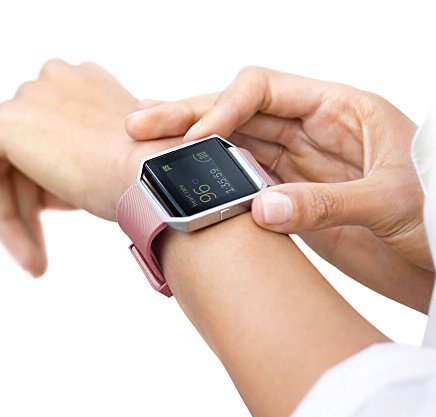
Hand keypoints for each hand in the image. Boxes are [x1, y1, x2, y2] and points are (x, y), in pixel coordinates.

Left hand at [0, 60, 170, 276]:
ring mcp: (30, 98)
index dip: (51, 182)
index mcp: (85, 83)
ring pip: (5, 168)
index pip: (53, 135)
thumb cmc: (150, 177)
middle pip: (26, 153)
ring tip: (34, 263)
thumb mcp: (119, 160)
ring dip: (16, 220)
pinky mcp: (5, 123)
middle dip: (31, 208)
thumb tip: (62, 182)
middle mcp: (54, 80)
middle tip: (39, 257)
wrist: (155, 176)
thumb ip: (87, 157)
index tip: (55, 215)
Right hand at [125, 67, 433, 311]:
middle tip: (141, 124)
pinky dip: (217, 187)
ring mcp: (300, 170)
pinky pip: (247, 188)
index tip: (196, 137)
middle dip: (188, 116)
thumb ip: (326, 202)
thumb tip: (262, 207)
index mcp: (343, 111)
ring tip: (150, 151)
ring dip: (195, 152)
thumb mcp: (393, 200)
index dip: (224, 106)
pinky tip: (188, 186)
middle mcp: (314, 134)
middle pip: (239, 115)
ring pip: (237, 151)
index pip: (265, 90)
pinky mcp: (294, 204)